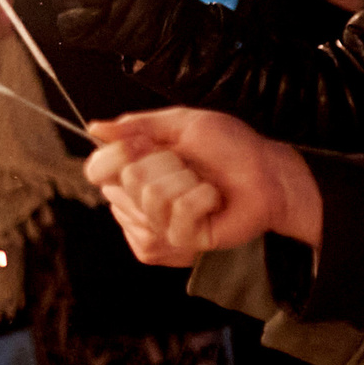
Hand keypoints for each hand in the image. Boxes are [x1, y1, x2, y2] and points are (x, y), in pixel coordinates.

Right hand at [84, 108, 323, 259]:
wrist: (269, 173)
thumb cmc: (230, 147)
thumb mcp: (179, 124)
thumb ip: (135, 126)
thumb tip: (94, 128)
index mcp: (135, 170)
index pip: (96, 170)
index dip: (116, 155)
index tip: (143, 143)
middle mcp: (141, 199)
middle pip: (125, 180)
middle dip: (164, 162)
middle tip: (189, 165)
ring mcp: (160, 222)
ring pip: (152, 195)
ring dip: (187, 179)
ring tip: (203, 182)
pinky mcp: (183, 240)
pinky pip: (179, 211)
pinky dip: (203, 196)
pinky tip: (213, 199)